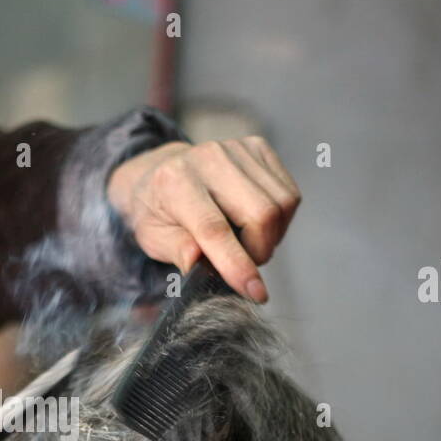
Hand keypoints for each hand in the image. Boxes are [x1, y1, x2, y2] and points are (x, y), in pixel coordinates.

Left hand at [106, 137, 301, 301]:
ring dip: (271, 236)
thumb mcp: (152, 238)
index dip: (237, 264)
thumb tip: (197, 261)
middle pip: (261, 214)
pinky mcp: (257, 147)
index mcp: (175, 182)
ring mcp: (236, 149)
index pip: (215, 229)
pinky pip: (288, 192)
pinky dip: (280, 219)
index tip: (255, 292)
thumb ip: (176, 250)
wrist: (160, 171)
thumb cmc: (157, 211)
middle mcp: (208, 158)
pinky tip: (256, 223)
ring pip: (282, 204)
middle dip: (260, 251)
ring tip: (247, 242)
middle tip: (243, 263)